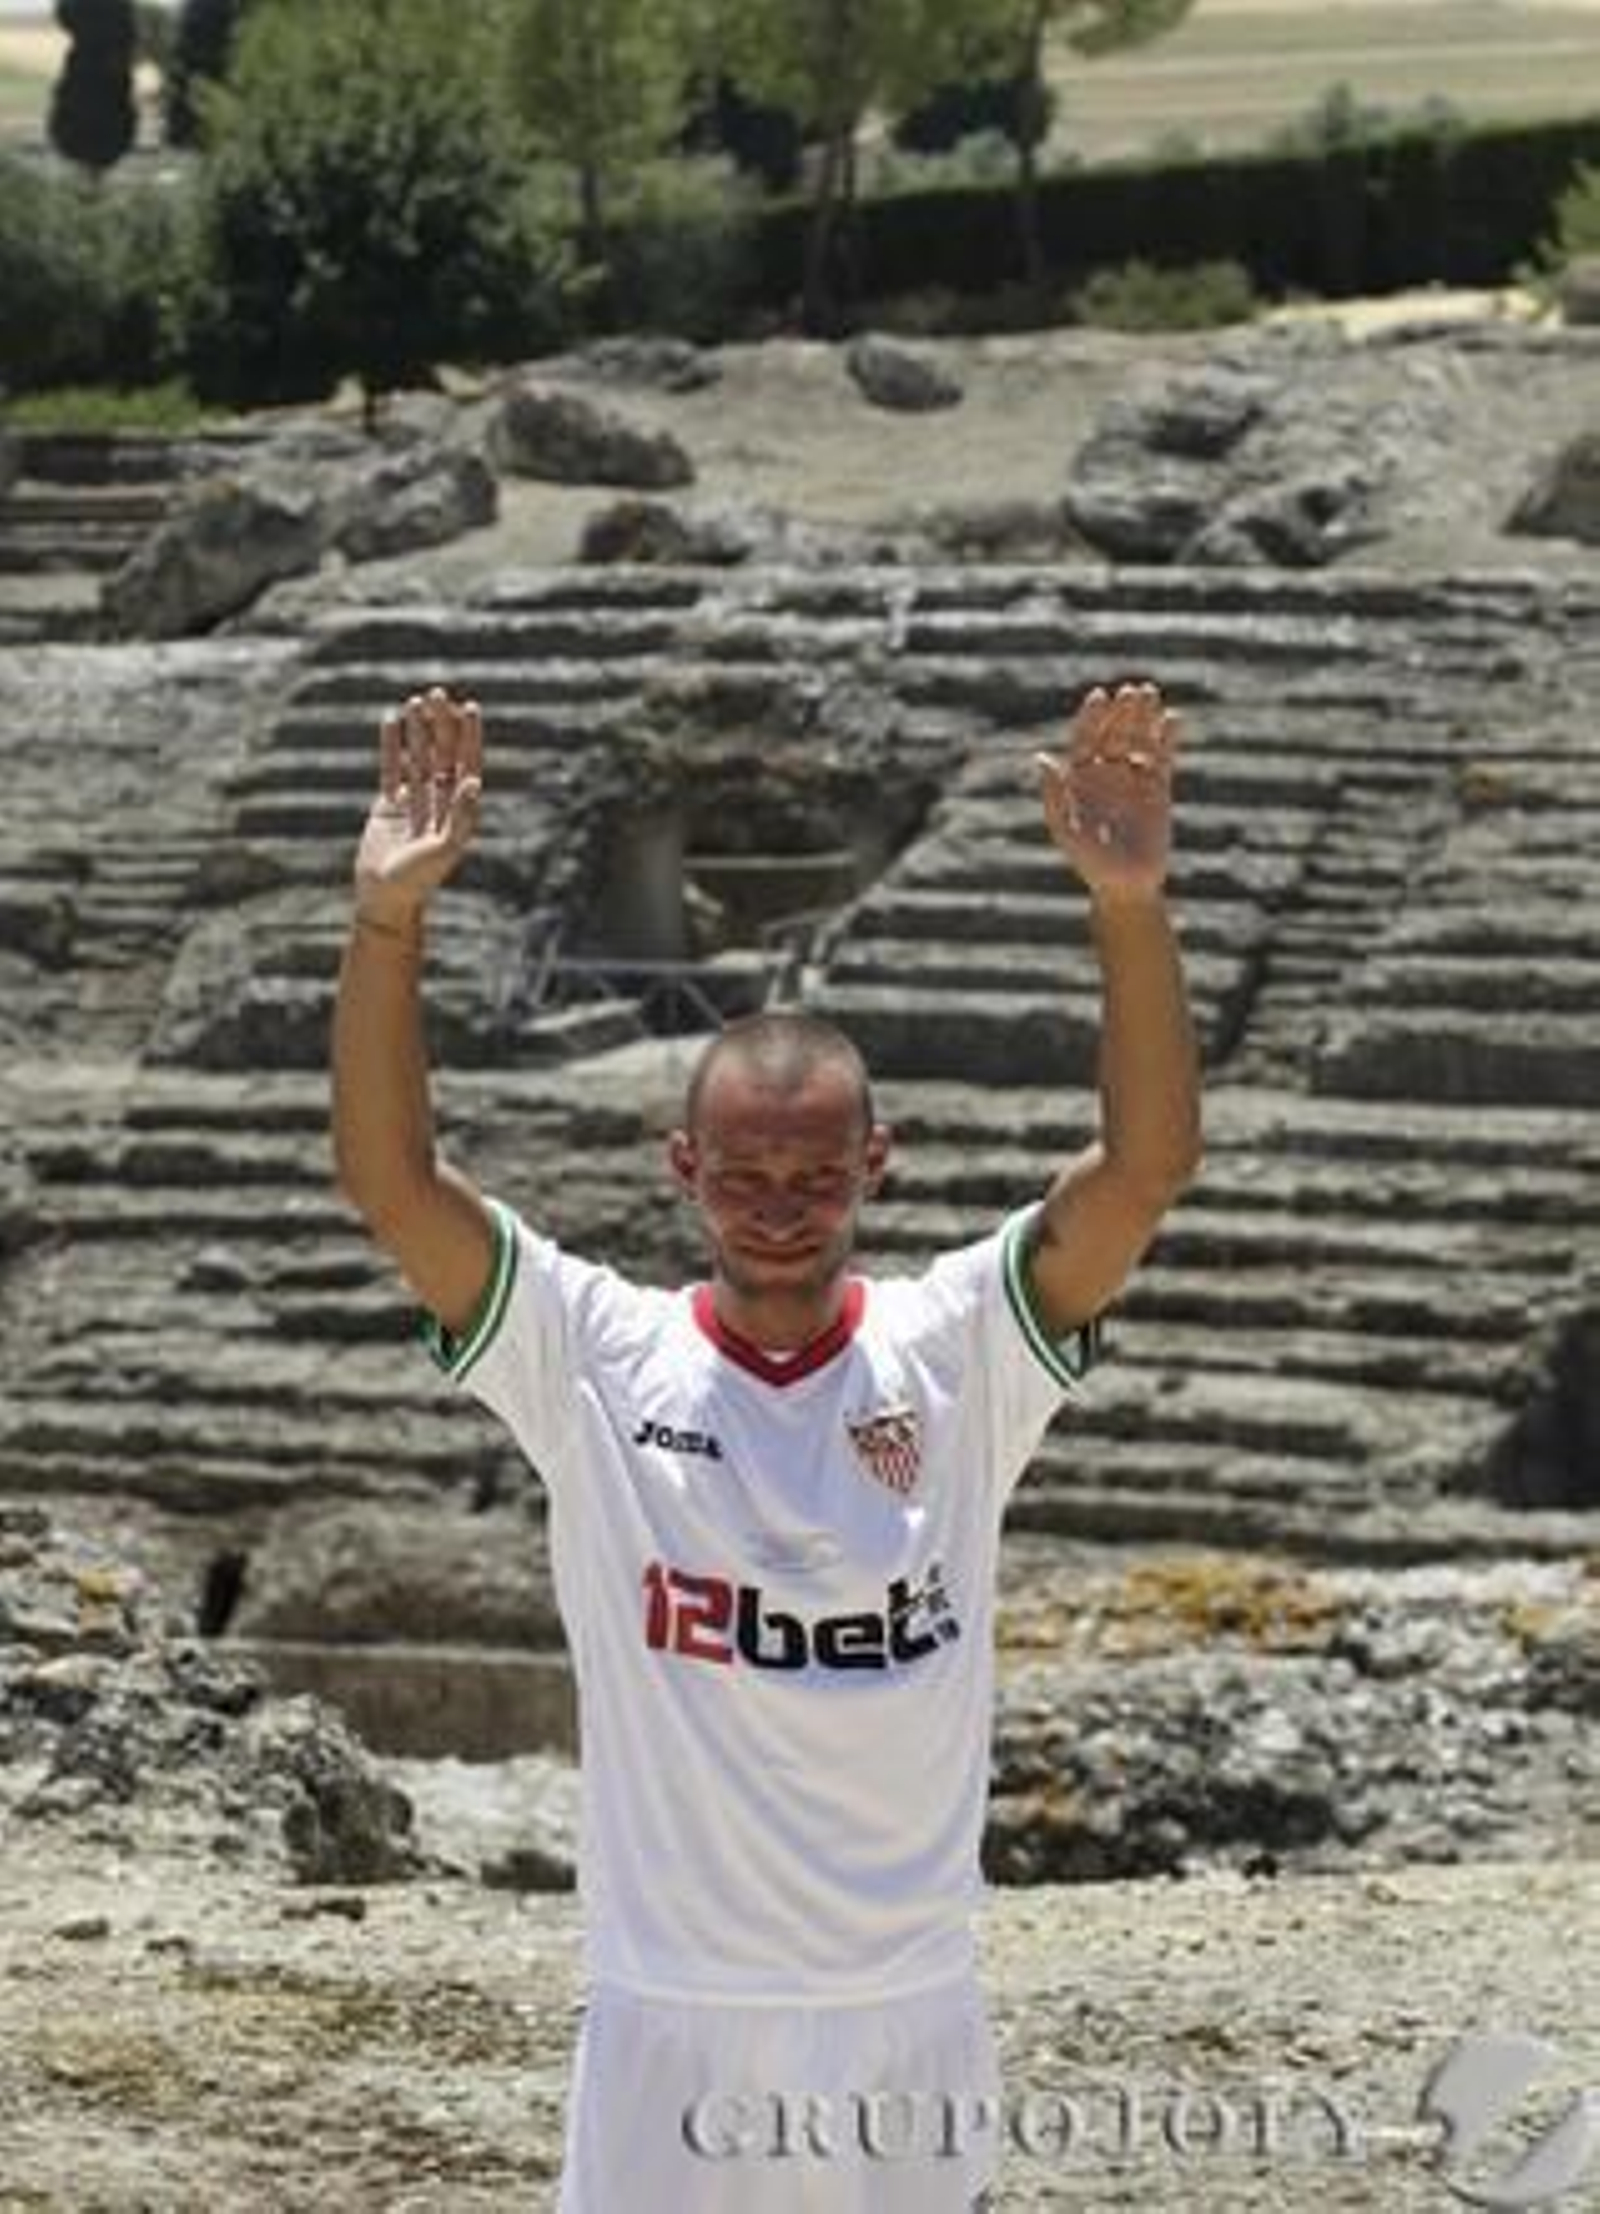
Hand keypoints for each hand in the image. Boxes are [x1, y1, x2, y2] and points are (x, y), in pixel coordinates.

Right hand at [353, 688, 482, 921]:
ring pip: (417, 756)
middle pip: (443, 753)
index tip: (469, 707)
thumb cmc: (418, 880)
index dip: (469, 736)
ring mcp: (414, 800)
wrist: (384, 898)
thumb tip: (474, 781)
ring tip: (415, 700)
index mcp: (459, 809)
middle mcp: (440, 801)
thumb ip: (461, 816)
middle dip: (441, 723)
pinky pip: (391, 767)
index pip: (467, 763)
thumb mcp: (445, 849)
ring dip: (418, 728)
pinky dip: (391, 744)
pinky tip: (390, 720)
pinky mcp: (388, 805)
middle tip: (437, 693)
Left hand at [1035, 682, 1178, 902]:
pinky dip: (1168, 740)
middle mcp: (1106, 776)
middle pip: (1114, 735)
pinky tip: (1174, 719)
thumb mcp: (1066, 829)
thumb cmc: (1090, 864)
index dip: (1091, 718)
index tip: (1099, 696)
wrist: (1126, 887)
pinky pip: (1163, 759)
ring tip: (1151, 693)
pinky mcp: (1158, 791)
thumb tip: (1042, 758)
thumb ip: (1054, 795)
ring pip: (1139, 741)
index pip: (1085, 740)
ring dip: (1144, 717)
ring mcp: (1133, 782)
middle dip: (1122, 712)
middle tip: (1132, 690)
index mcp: (1080, 781)